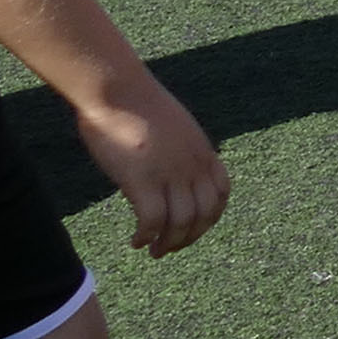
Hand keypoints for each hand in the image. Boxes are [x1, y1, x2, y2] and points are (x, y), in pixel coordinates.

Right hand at [73, 86, 228, 255]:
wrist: (116, 88)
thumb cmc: (134, 103)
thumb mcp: (172, 126)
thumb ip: (177, 148)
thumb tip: (167, 164)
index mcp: (201, 151)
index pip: (221, 193)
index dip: (210, 217)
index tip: (193, 228)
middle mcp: (192, 165)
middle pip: (204, 214)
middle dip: (190, 237)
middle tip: (170, 248)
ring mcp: (169, 173)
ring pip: (181, 223)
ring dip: (169, 243)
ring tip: (153, 250)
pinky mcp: (142, 180)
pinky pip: (152, 221)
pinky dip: (147, 237)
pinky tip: (136, 241)